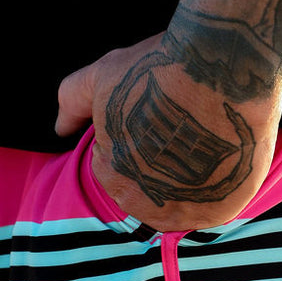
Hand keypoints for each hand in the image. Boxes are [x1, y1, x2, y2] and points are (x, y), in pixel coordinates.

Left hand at [56, 33, 281, 231]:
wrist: (220, 70)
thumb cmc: (158, 71)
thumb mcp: (103, 76)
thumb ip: (73, 101)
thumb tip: (60, 127)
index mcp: (111, 173)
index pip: (117, 167)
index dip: (138, 140)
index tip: (157, 119)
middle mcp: (143, 200)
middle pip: (149, 187)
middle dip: (161, 163)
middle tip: (182, 129)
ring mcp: (181, 209)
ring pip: (181, 200)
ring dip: (187, 180)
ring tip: (202, 142)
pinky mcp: (218, 209)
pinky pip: (212, 207)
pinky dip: (215, 189)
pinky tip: (220, 158)